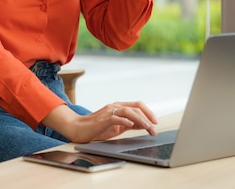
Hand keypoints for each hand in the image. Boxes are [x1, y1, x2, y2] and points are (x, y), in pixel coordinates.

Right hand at [42, 101, 157, 143]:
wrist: (78, 128)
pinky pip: (116, 118)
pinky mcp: (103, 119)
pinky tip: (131, 125)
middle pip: (136, 106)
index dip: (148, 112)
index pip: (138, 106)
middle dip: (148, 116)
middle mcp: (115, 106)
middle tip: (155, 126)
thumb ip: (128, 124)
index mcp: (119, 107)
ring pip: (129, 111)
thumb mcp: (116, 127)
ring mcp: (109, 111)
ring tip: (148, 128)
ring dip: (141, 120)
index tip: (155, 122)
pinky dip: (125, 121)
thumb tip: (143, 125)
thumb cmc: (97, 128)